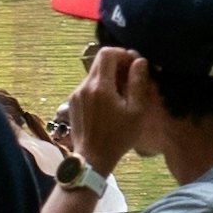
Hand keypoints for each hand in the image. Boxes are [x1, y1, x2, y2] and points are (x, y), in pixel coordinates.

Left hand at [58, 35, 156, 170]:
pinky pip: (88, 87)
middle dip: (117, 64)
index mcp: (100, 86)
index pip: (107, 53)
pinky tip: (110, 104)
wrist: (92, 159)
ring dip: (109, 77)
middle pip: (99, 61)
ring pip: (94, 74)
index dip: (122, 54)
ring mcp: (76, 95)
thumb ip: (138, 83)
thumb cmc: (118, 138)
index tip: (134, 65)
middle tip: (131, 78)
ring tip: (123, 93)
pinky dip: (100, 87)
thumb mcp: (136, 112)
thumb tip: (139, 62)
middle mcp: (84, 86)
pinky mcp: (73, 103)